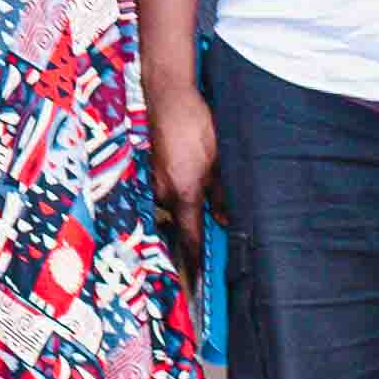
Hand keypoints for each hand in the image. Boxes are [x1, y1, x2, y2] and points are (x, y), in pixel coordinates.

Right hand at [146, 83, 216, 259]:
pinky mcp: (151, 167)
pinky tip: (189, 175)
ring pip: (173, 203)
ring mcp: (154, 179)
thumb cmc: (195, 124)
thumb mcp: (220, 159)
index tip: (195, 282)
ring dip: (186, 205)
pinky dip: (178, 190)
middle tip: (209, 232)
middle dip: (193, 228)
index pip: (190, 236)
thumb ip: (222, 193)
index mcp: (184, 192)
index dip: (193, 260)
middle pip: (180, 221)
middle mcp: (164, 190)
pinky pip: (166, 188)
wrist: (167, 95)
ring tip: (201, 193)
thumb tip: (226, 219)